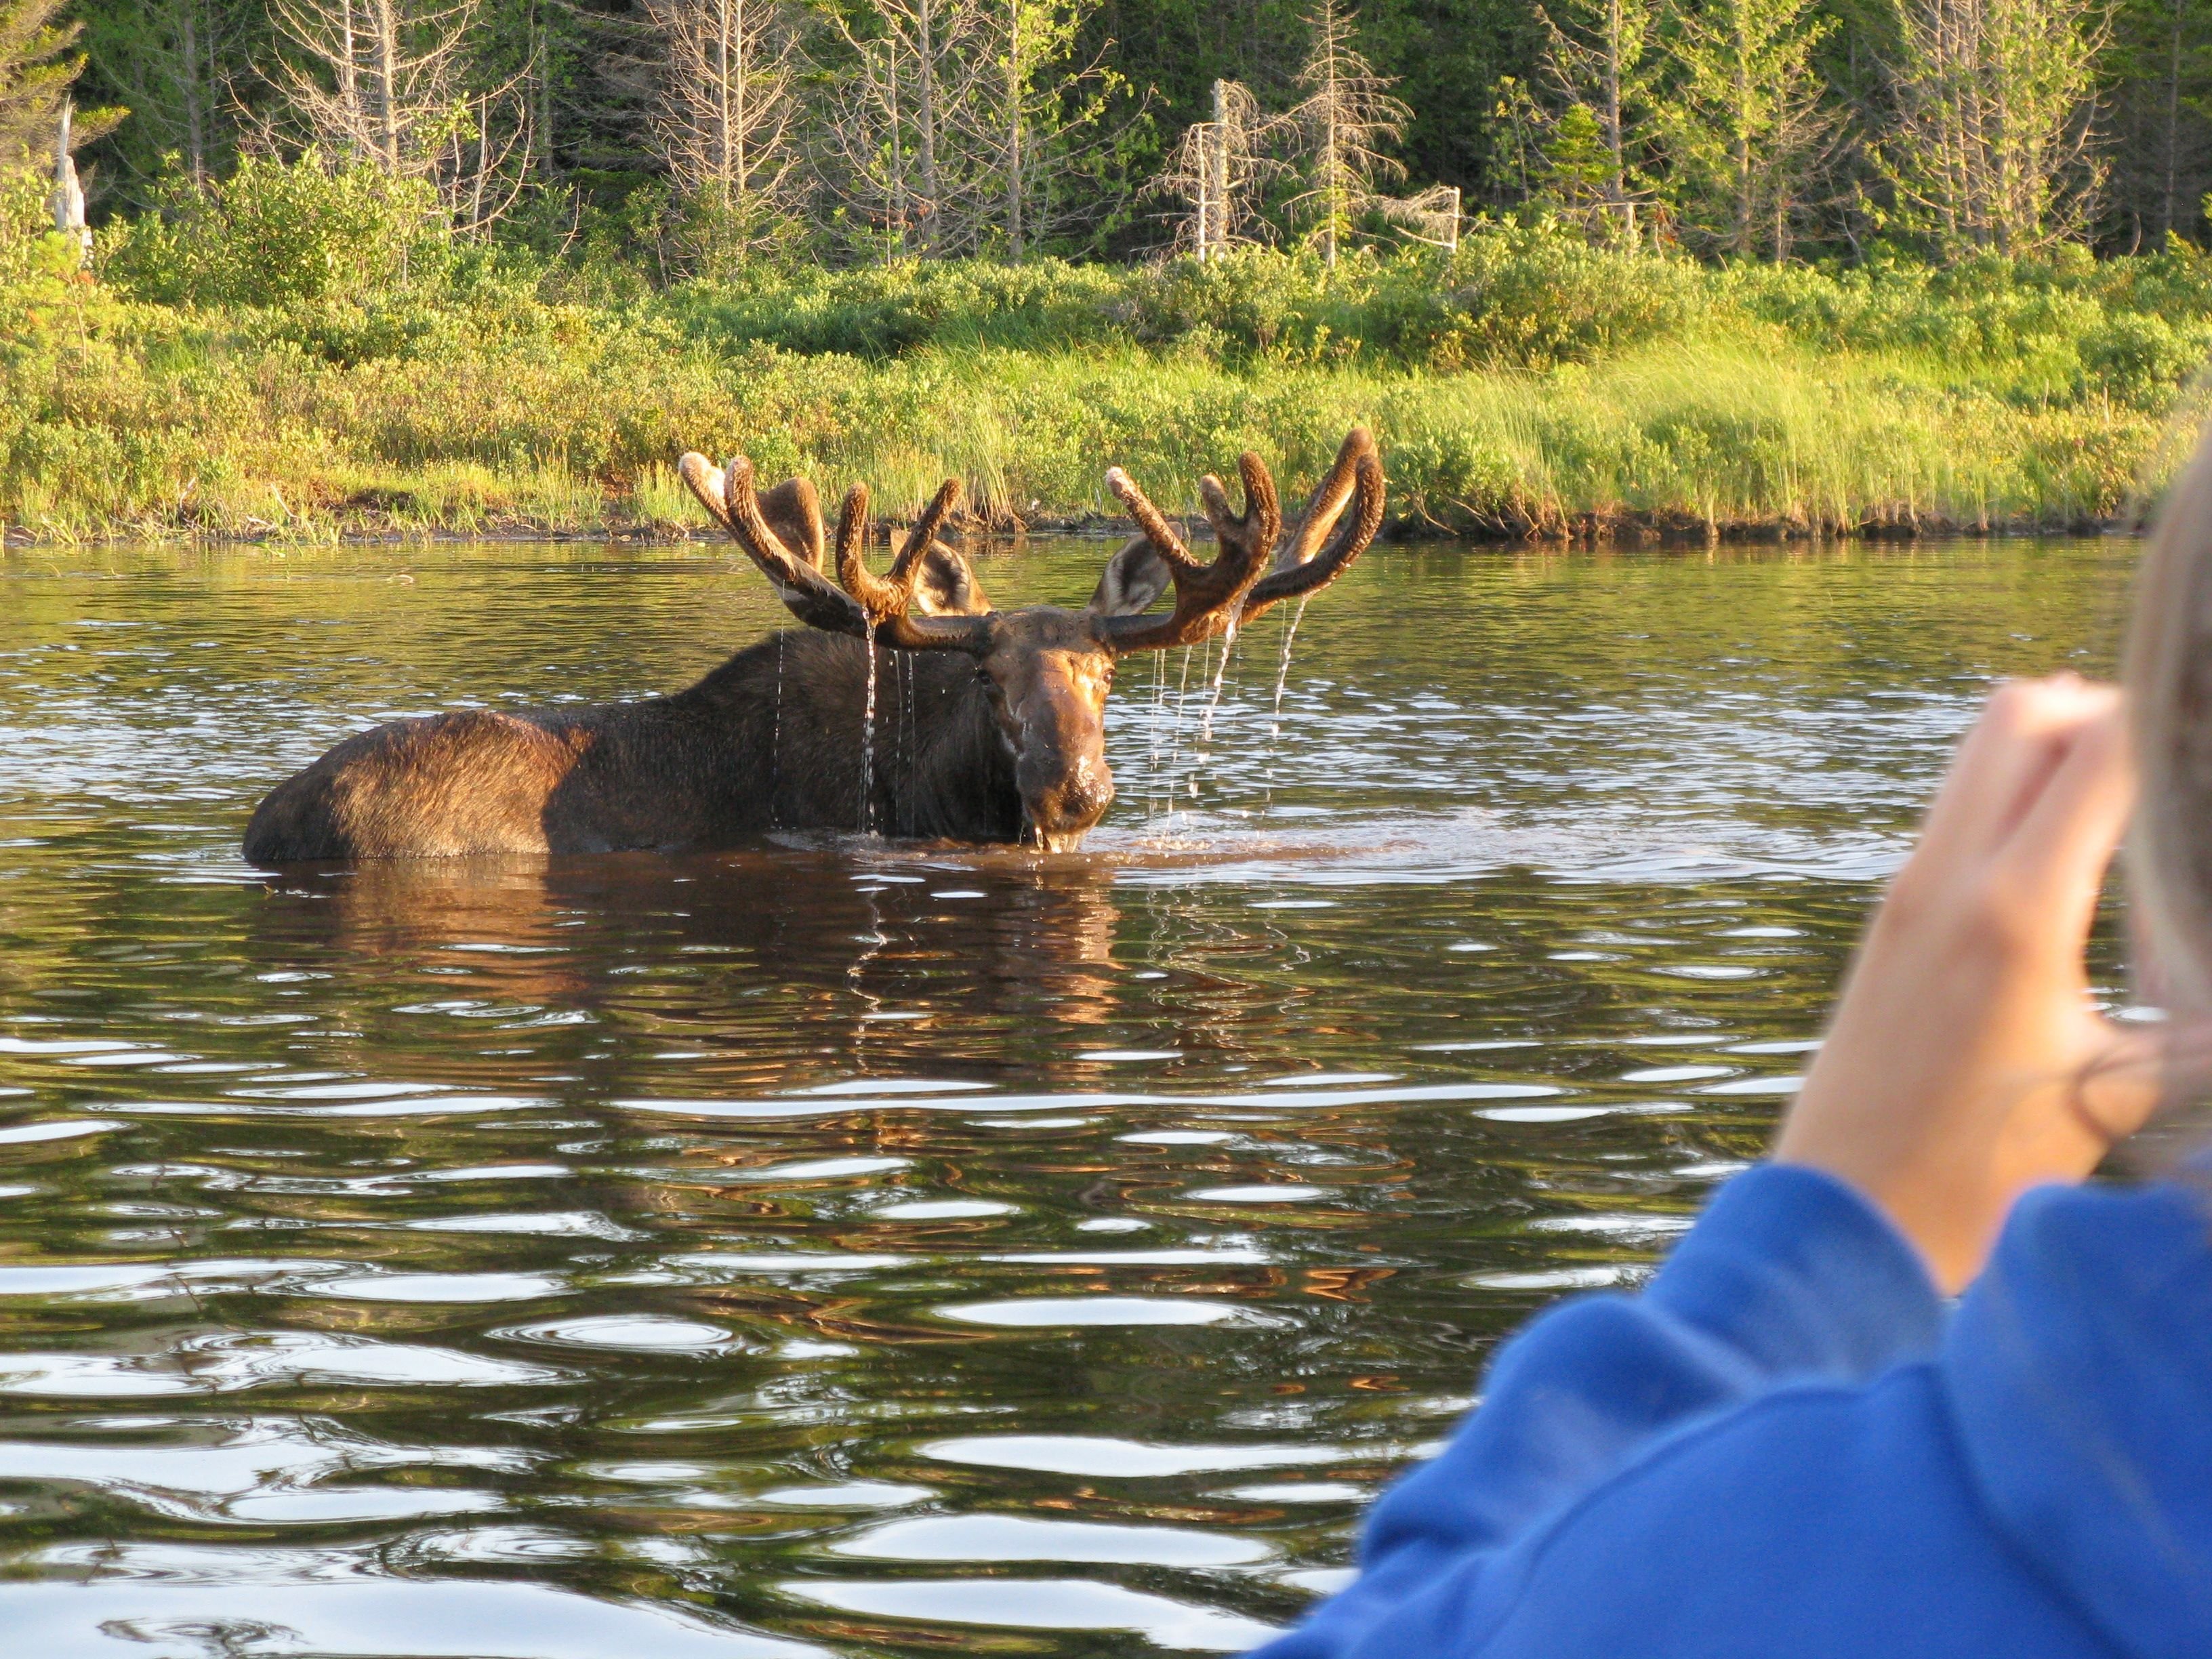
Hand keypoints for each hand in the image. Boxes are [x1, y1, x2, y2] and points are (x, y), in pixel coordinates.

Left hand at [1772, 675, 2153, 1293]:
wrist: (1847, 1212)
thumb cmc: (1980, 1172)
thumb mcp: (2115, 1092)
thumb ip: (2194, 1027)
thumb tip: (2201, 993)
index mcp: (2015, 912)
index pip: (2102, 753)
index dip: (2171, 723)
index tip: (2206, 745)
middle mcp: (1948, 879)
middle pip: (2021, 713)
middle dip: (2105, 712)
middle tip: (2168, 770)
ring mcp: (1906, 889)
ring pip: (1978, 754)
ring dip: (2054, 752)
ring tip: (2129, 819)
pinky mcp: (1889, 914)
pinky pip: (1957, 812)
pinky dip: (2015, 802)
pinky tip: (2070, 870)